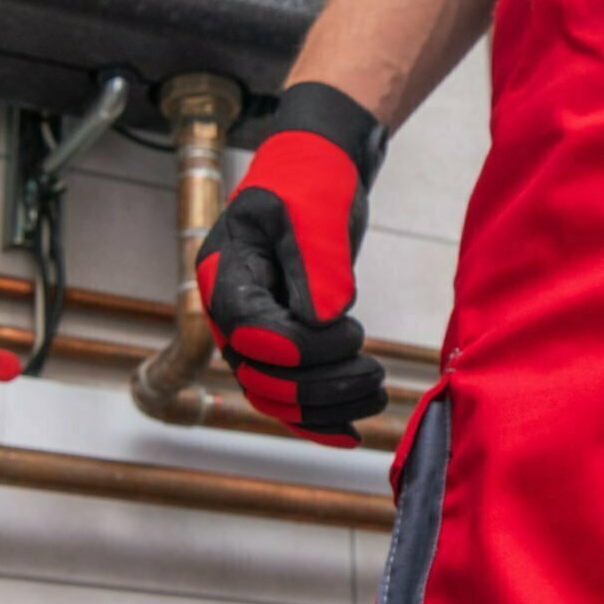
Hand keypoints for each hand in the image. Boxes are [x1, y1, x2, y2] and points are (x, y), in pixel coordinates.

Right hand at [196, 82, 389, 446]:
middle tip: (374, 374)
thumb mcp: (314, 209)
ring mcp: (253, 333)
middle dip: (319, 386)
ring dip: (325, 406)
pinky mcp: (281, 344)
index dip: (297, 349)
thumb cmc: (311, 180)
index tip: (350, 333)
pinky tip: (352, 431)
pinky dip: (318, 418)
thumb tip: (324, 319)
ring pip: (275, 397)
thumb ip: (317, 262)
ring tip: (378, 393)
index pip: (249, 335)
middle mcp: (231, 312)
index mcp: (225, 275)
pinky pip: (288, 396)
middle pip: (260, 378)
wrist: (318, 172)